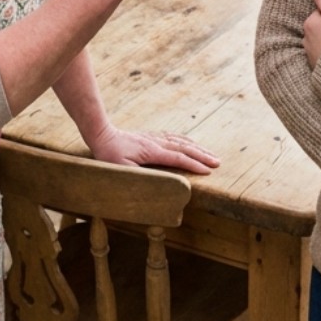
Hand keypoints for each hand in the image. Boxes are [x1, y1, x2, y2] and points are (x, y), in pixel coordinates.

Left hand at [89, 123, 219, 173]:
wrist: (102, 136)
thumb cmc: (109, 156)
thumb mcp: (121, 169)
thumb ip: (139, 176)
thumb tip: (158, 183)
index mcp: (151, 151)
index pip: (177, 157)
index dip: (194, 164)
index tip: (208, 170)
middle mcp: (156, 143)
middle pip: (184, 148)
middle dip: (202, 155)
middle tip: (218, 163)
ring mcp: (155, 139)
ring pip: (181, 141)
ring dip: (198, 148)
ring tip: (211, 154)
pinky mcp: (152, 138)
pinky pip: (174, 138)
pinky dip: (187, 142)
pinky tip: (191, 144)